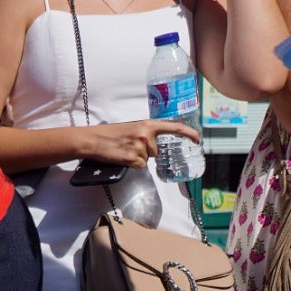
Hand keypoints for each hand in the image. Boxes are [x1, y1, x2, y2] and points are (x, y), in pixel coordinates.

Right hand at [82, 119, 200, 167]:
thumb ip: (145, 133)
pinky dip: (132, 165)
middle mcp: (146, 134)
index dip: (188, 133)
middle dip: (146, 152)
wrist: (92, 140)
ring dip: (137, 159)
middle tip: (129, 147)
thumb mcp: (131, 128)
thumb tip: (154, 145)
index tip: (197, 139)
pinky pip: (140, 166)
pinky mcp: (133, 159)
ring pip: (147, 159)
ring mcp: (140, 147)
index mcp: (147, 124)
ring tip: (123, 151)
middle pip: (156, 151)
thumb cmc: (109, 134)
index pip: (174, 128)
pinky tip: (122, 158)